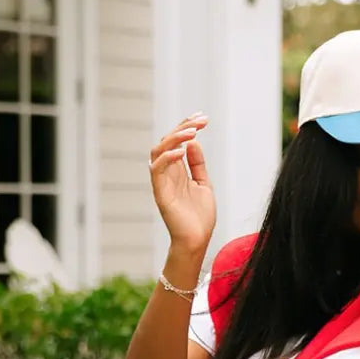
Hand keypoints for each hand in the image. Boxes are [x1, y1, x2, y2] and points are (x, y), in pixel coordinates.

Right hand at [149, 113, 216, 253]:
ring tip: (192, 132)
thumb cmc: (199, 217)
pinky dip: (167, 157)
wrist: (197, 241)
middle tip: (201, 121)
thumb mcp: (203, 184)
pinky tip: (182, 151)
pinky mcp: (160, 193)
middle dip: (183, 128)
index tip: (202, 117)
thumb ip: (197, 165)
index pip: (177, 142)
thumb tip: (194, 143)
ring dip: (175, 138)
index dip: (187, 127)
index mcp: (177, 171)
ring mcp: (162, 182)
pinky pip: (157, 170)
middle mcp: (167, 174)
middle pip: (167, 142)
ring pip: (159, 151)